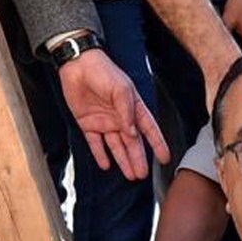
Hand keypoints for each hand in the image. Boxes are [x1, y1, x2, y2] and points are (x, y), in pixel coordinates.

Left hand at [58, 49, 170, 180]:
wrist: (77, 65)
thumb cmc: (103, 71)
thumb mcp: (121, 88)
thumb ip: (127, 111)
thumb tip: (132, 133)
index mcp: (133, 108)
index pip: (149, 129)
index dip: (157, 144)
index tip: (164, 158)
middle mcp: (120, 118)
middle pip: (132, 143)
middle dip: (138, 159)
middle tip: (143, 174)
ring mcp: (104, 122)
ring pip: (116, 146)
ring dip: (123, 160)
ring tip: (130, 175)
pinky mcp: (88, 124)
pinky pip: (95, 143)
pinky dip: (100, 154)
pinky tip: (106, 165)